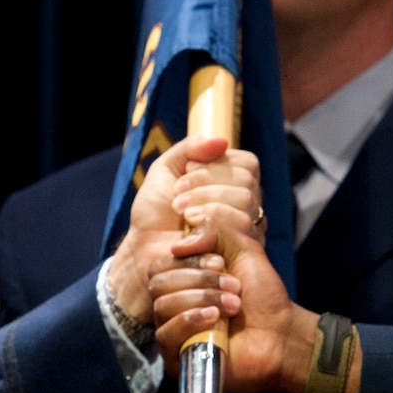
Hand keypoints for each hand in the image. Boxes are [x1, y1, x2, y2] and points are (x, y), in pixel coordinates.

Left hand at [108, 137, 263, 328]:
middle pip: (247, 181)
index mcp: (234, 186)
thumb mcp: (165, 170)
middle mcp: (247, 208)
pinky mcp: (241, 252)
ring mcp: (248, 231)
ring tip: (181, 213)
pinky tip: (189, 230)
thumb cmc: (154, 215)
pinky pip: (240, 226)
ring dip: (206, 201)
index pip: (247, 164)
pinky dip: (210, 221)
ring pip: (246, 201)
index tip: (187, 171)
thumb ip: (190, 148)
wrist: (144, 250)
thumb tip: (223, 140)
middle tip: (178, 197)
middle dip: (207, 182)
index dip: (217, 164)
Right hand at [147, 231, 332, 392]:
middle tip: (233, 286)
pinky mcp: (176, 358)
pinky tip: (214, 318)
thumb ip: (215, 229)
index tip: (220, 262)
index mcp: (183, 281)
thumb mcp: (243, 249)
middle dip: (198, 279)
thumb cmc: (263, 296)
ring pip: (161, 306)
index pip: (162, 264)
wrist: (281, 334)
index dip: (188, 260)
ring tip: (233, 305)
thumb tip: (178, 243)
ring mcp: (173, 332)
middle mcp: (173, 305)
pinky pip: (165, 334)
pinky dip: (190, 320)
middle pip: (158, 283)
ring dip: (201, 299)